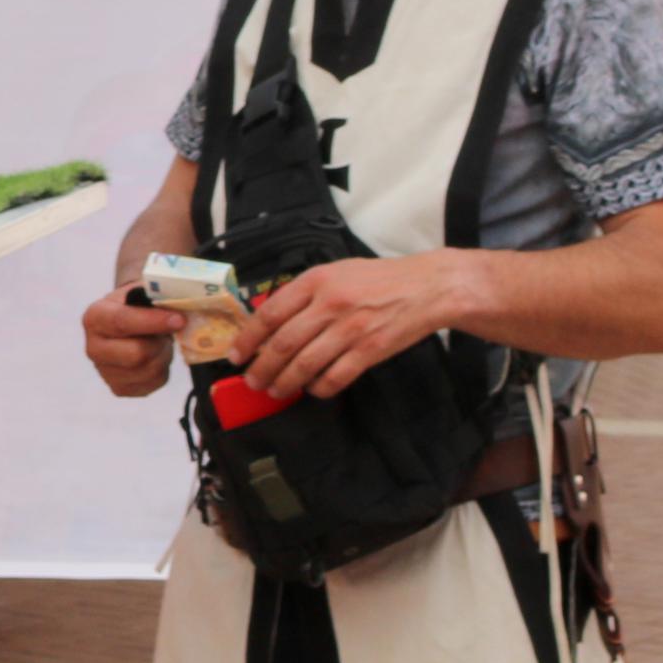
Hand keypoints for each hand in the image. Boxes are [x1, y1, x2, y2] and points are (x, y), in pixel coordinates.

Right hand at [81, 291, 183, 398]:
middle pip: (136, 353)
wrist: (127, 324)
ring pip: (149, 369)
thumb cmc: (135, 306)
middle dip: (160, 343)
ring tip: (161, 342)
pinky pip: (154, 382)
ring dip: (163, 354)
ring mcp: (104, 371)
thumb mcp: (141, 293)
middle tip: (170, 332)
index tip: (178, 320)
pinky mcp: (120, 388)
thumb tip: (180, 308)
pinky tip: (156, 355)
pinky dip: (163, 369)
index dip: (153, 321)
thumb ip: (157, 297)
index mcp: (95, 317)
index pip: (122, 322)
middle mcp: (94, 347)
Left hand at [228, 251, 462, 399]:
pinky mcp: (370, 350)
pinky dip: (319, 388)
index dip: (248, 338)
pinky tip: (312, 389)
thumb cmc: (377, 279)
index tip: (235, 355)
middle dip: (262, 368)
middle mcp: (330, 304)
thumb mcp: (335, 271)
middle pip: (283, 344)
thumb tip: (269, 320)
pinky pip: (335, 377)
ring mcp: (351, 329)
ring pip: (305, 364)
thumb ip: (304, 292)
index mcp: (316, 280)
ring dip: (285, 382)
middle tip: (252, 381)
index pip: (270, 313)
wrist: (426, 287)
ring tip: (275, 390)